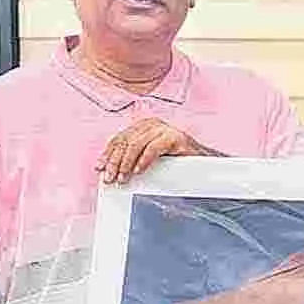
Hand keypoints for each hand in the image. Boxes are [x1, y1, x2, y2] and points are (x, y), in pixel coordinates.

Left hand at [96, 118, 219, 183]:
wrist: (204, 165)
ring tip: (123, 178)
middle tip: (110, 178)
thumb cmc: (175, 164)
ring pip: (136, 144)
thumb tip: (111, 169)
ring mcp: (165, 129)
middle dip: (115, 162)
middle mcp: (152, 124)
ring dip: (127, 164)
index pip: (119, 139)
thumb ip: (132, 158)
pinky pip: (154, 147)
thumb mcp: (148, 159)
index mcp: (143, 127)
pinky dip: (145, 160)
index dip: (108, 154)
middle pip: (125, 141)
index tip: (100, 167)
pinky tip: (139, 171)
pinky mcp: (176, 137)